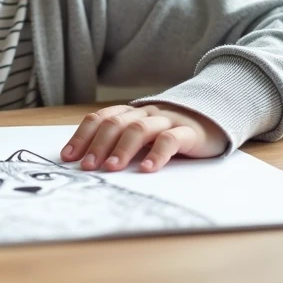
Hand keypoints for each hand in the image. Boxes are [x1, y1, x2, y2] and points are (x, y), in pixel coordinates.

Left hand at [61, 103, 227, 172]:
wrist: (215, 120)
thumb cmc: (171, 134)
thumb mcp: (144, 137)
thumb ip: (122, 144)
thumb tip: (88, 165)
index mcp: (130, 114)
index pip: (100, 119)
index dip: (82, 136)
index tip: (68, 157)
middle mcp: (145, 113)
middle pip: (116, 123)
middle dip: (98, 145)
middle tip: (87, 166)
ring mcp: (167, 120)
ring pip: (139, 129)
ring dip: (122, 149)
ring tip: (111, 168)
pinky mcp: (189, 132)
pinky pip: (170, 139)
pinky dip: (157, 154)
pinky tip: (147, 169)